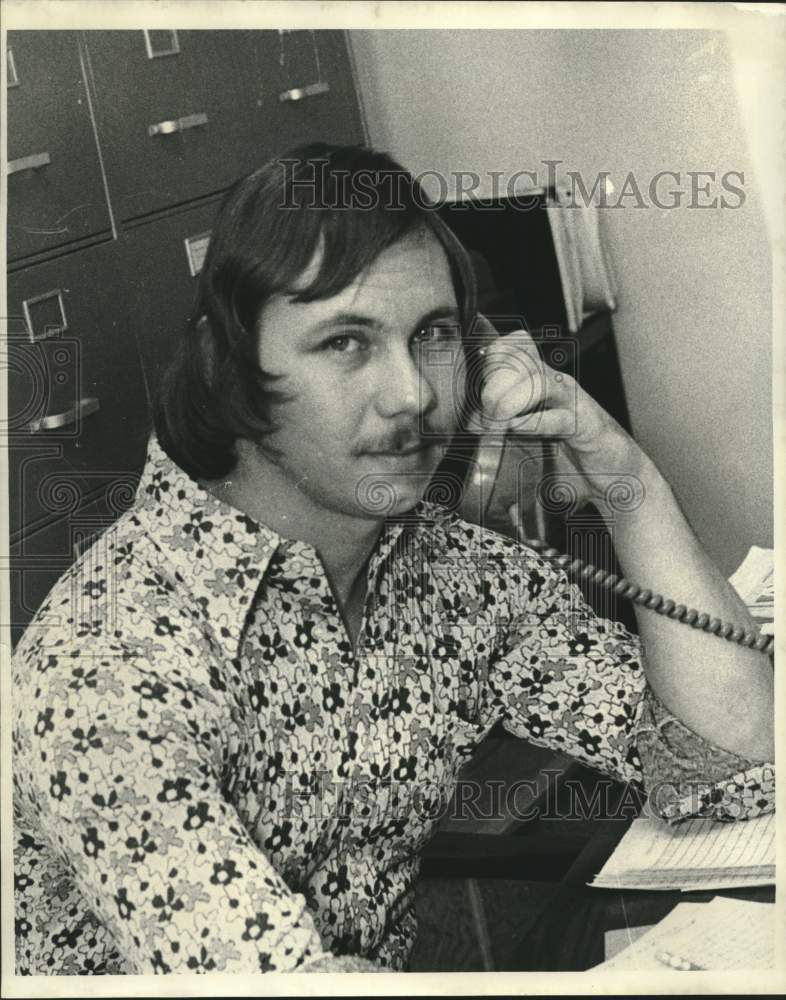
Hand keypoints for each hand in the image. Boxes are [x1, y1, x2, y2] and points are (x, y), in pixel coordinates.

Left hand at [476, 319, 648, 507]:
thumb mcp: (531, 437)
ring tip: (495, 423)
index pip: (511, 351)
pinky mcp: (586, 425)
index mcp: (541, 383)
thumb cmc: (572, 454)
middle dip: (493, 384)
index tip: (471, 391)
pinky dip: (533, 422)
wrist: (615, 475)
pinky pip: (557, 417)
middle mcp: (556, 385)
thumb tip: (472, 423)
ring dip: (509, 402)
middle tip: (478, 414)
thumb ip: (504, 427)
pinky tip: (516, 429)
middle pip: (519, 362)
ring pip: (537, 383)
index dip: (488, 363)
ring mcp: (572, 402)